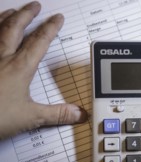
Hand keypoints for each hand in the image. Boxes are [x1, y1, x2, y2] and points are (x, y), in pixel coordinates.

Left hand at [0, 2, 86, 139]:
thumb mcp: (30, 117)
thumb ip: (57, 114)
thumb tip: (79, 114)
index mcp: (19, 68)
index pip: (39, 42)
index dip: (50, 28)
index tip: (57, 18)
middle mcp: (2, 58)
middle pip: (15, 28)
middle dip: (27, 15)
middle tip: (35, 5)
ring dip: (6, 18)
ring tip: (12, 11)